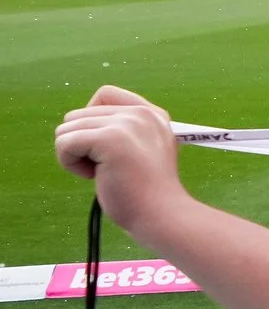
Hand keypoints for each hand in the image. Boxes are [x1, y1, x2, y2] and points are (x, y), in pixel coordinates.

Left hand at [54, 86, 190, 240]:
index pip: (104, 94)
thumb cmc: (148, 192)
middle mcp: (141, 113)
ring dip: (74, 156)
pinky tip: (94, 177)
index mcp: (151, 114)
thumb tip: (79, 126)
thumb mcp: (144, 149)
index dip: (91, 119)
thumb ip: (123, 131)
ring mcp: (126, 124)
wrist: (162, 214)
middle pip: (77, 115)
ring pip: (66, 129)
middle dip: (81, 143)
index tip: (105, 147)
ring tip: (101, 173)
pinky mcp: (110, 139)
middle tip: (106, 167)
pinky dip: (70, 164)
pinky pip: (64, 144)